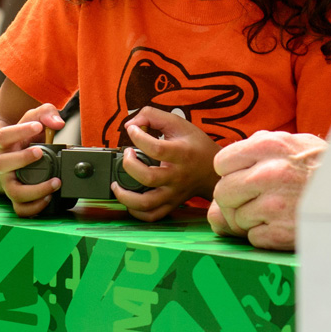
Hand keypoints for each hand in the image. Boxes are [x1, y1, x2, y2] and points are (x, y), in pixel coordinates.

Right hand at [0, 102, 65, 215]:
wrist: (11, 157)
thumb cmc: (25, 138)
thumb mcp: (34, 120)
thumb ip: (46, 113)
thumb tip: (57, 123)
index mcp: (4, 144)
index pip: (3, 136)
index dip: (19, 131)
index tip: (37, 126)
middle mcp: (3, 164)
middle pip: (1, 164)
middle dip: (21, 159)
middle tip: (40, 152)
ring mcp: (9, 182)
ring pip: (13, 191)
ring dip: (34, 189)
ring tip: (55, 182)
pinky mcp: (17, 197)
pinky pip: (21, 209)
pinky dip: (34, 207)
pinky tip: (49, 197)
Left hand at [111, 107, 219, 221]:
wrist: (214, 171)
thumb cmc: (195, 146)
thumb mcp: (178, 123)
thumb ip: (153, 116)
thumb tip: (131, 124)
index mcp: (182, 154)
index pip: (156, 149)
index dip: (138, 137)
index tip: (132, 130)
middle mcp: (177, 176)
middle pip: (148, 178)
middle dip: (129, 165)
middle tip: (127, 155)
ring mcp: (174, 193)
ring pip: (146, 203)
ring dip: (125, 196)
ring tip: (117, 184)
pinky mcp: (171, 204)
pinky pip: (151, 215)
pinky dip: (136, 212)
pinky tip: (129, 199)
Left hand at [206, 131, 327, 250]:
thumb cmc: (326, 168)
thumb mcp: (296, 144)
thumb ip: (258, 149)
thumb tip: (225, 172)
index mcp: (269, 146)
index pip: (222, 162)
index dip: (230, 173)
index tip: (243, 178)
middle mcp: (268, 173)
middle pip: (223, 193)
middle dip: (233, 200)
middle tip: (253, 201)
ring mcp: (274, 204)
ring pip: (235, 218)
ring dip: (249, 220)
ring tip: (274, 212)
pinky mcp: (281, 232)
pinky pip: (252, 238)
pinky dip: (264, 236)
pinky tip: (282, 226)